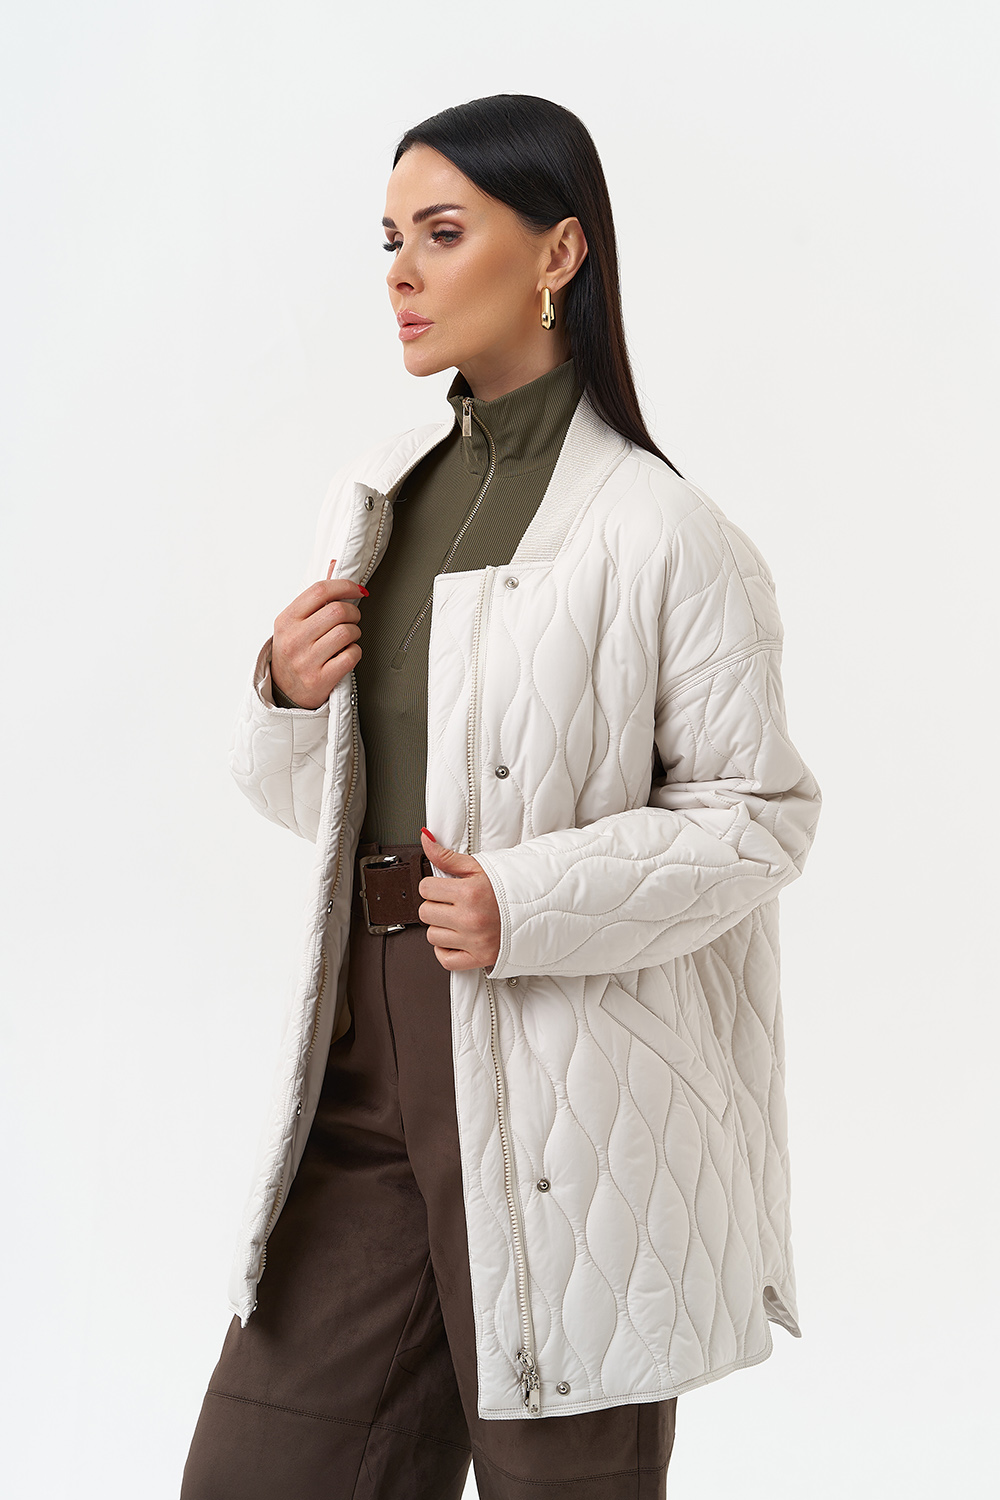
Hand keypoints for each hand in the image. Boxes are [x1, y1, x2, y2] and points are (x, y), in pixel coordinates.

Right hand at [271, 558, 366, 709]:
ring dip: (355, 633)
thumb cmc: (294, 651)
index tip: (357, 589)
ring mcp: (306, 661)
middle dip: (353, 612)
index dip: (344, 586)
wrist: (285, 690)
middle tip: (351, 619)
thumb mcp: (295, 622)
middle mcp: (294, 639)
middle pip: (338, 611)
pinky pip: (350, 656)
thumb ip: (315, 596)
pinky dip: (354, 652)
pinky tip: (346, 653)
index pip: (319, 591)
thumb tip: (332, 565)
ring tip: (348, 637)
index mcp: (286, 619)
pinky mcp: (320, 679)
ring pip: (346, 632)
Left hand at [417, 828, 501, 971]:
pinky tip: (456, 938)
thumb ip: (447, 856)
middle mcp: (470, 918)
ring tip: (457, 919)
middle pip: (426, 913)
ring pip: (432, 936)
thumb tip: (426, 840)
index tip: (443, 888)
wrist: (540, 908)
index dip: (433, 886)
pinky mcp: (479, 958)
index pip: (426, 889)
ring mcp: (474, 940)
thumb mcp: (480, 867)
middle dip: (436, 905)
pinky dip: (446, 950)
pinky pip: (445, 959)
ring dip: (441, 927)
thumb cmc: (511, 887)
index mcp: (469, 893)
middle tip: (452, 903)